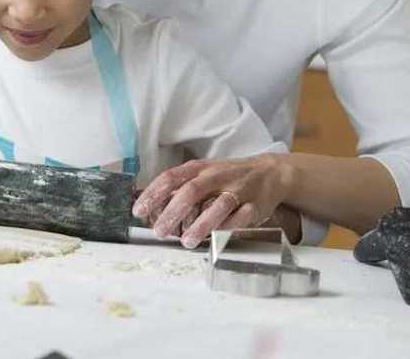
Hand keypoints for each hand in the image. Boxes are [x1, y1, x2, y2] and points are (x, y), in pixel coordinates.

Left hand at [132, 154, 294, 248]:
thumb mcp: (203, 174)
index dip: (153, 193)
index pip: (171, 177)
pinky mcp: (255, 205)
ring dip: (201, 224)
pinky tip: (216, 238)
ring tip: (186, 241)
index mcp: (199, 169)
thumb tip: (150, 206)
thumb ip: (180, 187)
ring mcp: (237, 189)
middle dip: (173, 212)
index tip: (138, 211)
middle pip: (191, 192)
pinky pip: (241, 217)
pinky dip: (228, 227)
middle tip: (159, 231)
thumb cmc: (228, 176)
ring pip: (218, 205)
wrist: (270, 172)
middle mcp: (217, 176)